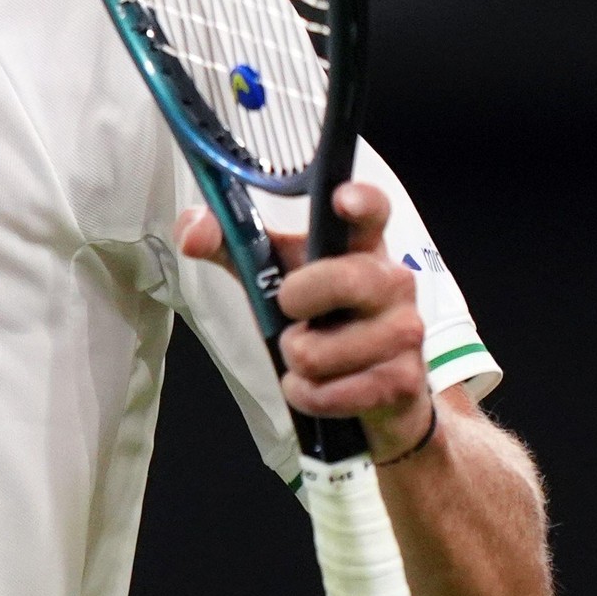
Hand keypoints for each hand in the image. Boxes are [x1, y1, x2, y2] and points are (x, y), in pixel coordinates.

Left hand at [178, 176, 433, 459]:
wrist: (374, 392)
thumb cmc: (319, 320)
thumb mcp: (272, 277)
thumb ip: (227, 246)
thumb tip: (193, 233)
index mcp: (361, 245)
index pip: (372, 211)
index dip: (360, 201)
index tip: (342, 199)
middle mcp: (393, 281)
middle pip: (340, 282)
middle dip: (296, 302)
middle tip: (292, 313)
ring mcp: (403, 331)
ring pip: (316, 352)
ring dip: (295, 362)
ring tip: (311, 356)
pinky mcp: (401, 381)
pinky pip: (326, 394)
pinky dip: (307, 396)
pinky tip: (320, 388)